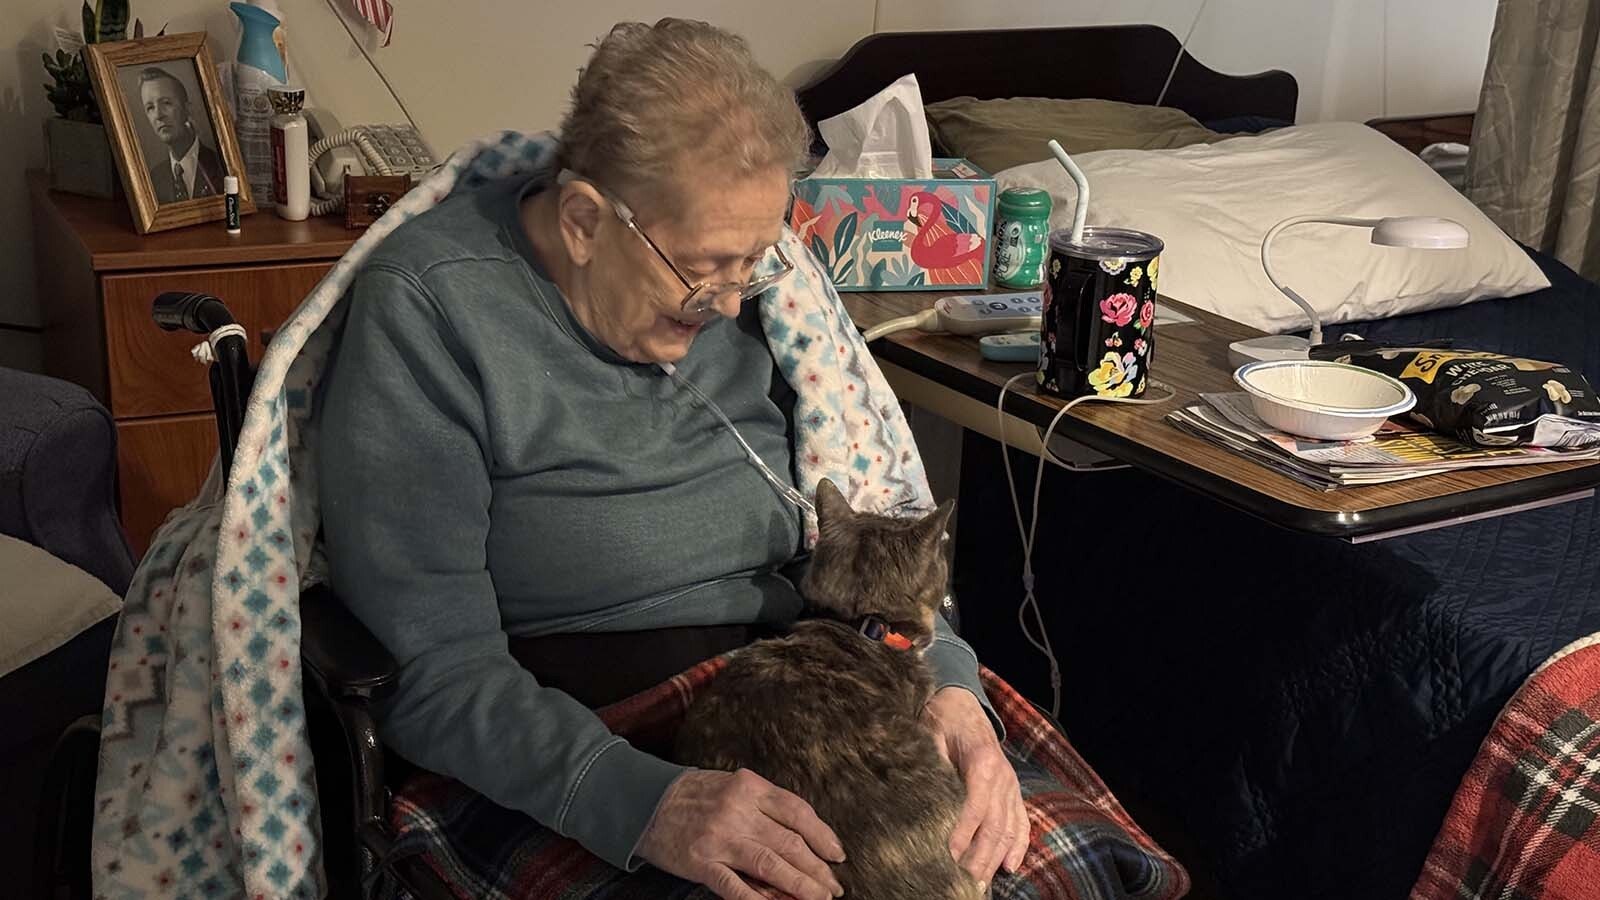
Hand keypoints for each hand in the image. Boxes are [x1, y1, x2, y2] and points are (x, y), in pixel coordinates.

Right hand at [637, 768, 845, 899]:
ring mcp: (719, 838)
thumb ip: (766, 806)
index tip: (837, 854)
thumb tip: (804, 839)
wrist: (645, 802)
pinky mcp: (701, 863)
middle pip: (789, 842)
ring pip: (770, 865)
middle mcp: (737, 811)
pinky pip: (737, 888)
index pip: (797, 812)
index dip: (822, 835)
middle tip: (832, 887)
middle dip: (816, 868)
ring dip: (799, 885)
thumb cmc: (696, 794)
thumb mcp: (734, 785)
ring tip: (817, 898)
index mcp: (749, 787)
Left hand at [922, 686, 1028, 886]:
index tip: (946, 857)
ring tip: (981, 884)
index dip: (961, 836)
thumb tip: (921, 792)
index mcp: (983, 763)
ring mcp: (1011, 785)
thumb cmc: (942, 718)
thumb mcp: (929, 733)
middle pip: (994, 827)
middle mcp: (1002, 777)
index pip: (973, 808)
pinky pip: (1022, 822)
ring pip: (1008, 830)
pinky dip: (1019, 845)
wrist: (962, 702)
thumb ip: (930, 761)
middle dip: (979, 859)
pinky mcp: (1013, 790)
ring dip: (995, 859)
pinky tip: (1010, 866)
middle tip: (961, 882)